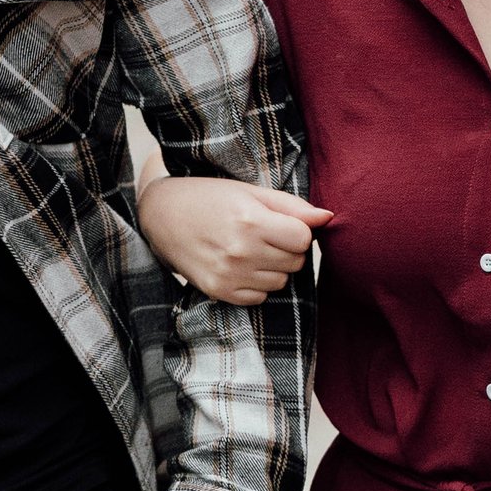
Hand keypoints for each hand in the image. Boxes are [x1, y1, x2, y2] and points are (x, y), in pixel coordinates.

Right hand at [135, 174, 330, 303]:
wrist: (162, 216)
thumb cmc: (210, 198)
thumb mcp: (250, 192)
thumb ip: (292, 206)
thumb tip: (328, 217)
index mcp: (251, 221)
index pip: (303, 240)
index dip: (298, 231)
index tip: (282, 224)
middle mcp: (241, 251)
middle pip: (295, 263)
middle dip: (287, 249)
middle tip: (264, 234)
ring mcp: (229, 275)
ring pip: (280, 282)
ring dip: (273, 268)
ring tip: (250, 248)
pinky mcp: (219, 292)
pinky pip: (260, 298)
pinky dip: (256, 284)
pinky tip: (239, 264)